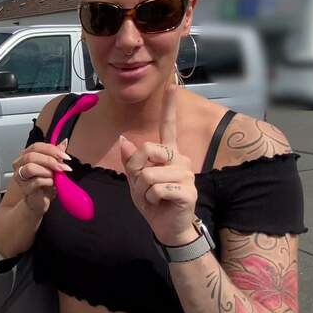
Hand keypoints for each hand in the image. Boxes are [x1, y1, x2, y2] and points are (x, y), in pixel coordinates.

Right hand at [12, 138, 71, 215]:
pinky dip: (47, 181)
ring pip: (30, 168)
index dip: (51, 150)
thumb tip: (64, 142)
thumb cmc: (44, 183)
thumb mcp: (52, 166)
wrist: (39, 201)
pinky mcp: (24, 188)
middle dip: (50, 160)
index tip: (65, 156)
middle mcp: (20, 164)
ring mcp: (20, 176)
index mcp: (26, 155)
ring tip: (55, 176)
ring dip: (47, 171)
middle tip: (62, 167)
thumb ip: (56, 154)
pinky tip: (52, 183)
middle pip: (32, 156)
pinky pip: (36, 181)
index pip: (36, 146)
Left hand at [119, 85, 197, 245]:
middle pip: (147, 149)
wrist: (167, 227)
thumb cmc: (153, 202)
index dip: (170, 106)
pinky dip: (150, 199)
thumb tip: (124, 140)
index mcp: (168, 153)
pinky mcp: (188, 190)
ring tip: (154, 197)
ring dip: (143, 190)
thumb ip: (131, 161)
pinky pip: (156, 188)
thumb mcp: (135, 181)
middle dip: (136, 171)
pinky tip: (161, 203)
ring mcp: (186, 174)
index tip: (173, 85)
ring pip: (149, 173)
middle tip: (145, 187)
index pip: (169, 126)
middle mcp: (179, 159)